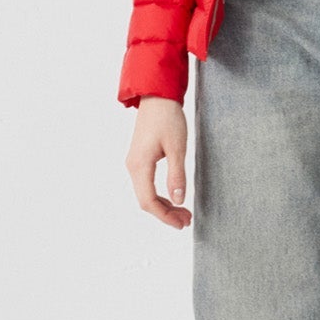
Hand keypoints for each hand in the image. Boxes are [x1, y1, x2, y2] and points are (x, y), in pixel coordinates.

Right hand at [125, 97, 191, 228]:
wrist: (157, 97)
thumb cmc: (167, 118)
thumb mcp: (177, 148)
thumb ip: (177, 176)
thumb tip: (179, 200)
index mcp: (140, 165)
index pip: (148, 201)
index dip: (165, 216)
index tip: (182, 223)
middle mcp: (133, 167)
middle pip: (145, 201)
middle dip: (165, 214)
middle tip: (186, 220)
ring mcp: (134, 163)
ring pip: (146, 193)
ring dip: (163, 205)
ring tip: (183, 212)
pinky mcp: (139, 159)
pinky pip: (146, 184)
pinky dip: (160, 194)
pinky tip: (173, 197)